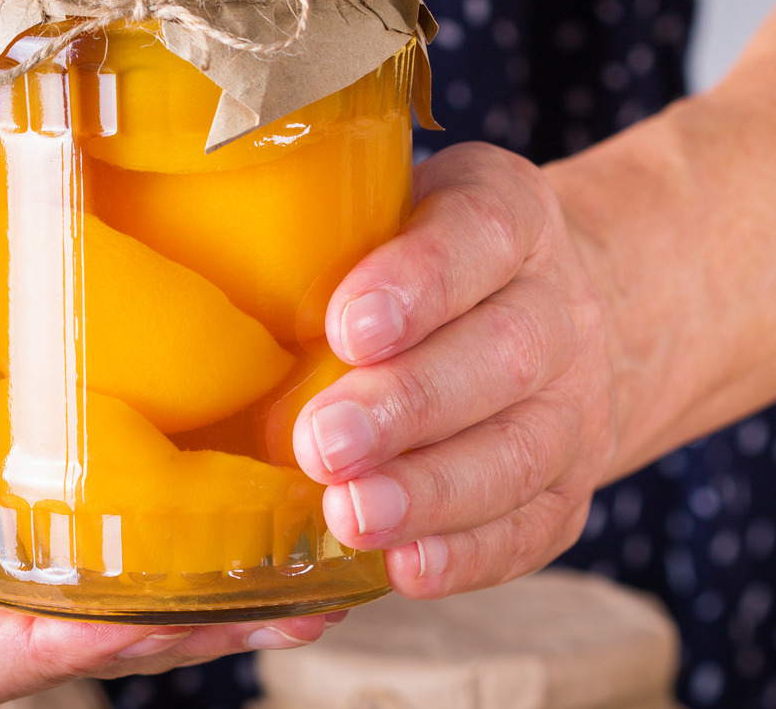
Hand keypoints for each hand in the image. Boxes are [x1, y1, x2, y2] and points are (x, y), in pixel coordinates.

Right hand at [0, 226, 335, 706]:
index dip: (63, 651)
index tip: (159, 621)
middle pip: (53, 645)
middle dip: (170, 637)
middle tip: (286, 606)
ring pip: (85, 606)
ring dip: (192, 598)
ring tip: (309, 570)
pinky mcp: (2, 503)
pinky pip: (88, 540)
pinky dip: (166, 533)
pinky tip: (249, 498)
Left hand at [294, 143, 616, 598]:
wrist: (540, 313)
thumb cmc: (417, 261)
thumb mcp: (383, 209)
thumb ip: (320, 231)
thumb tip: (202, 261)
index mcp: (508, 218)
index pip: (478, 234)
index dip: (417, 283)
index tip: (346, 327)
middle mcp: (558, 309)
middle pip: (502, 357)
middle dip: (407, 406)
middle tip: (321, 442)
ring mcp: (574, 406)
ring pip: (518, 453)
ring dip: (429, 491)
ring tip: (351, 515)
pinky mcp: (568, 490)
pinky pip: (529, 529)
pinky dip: (465, 555)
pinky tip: (402, 567)